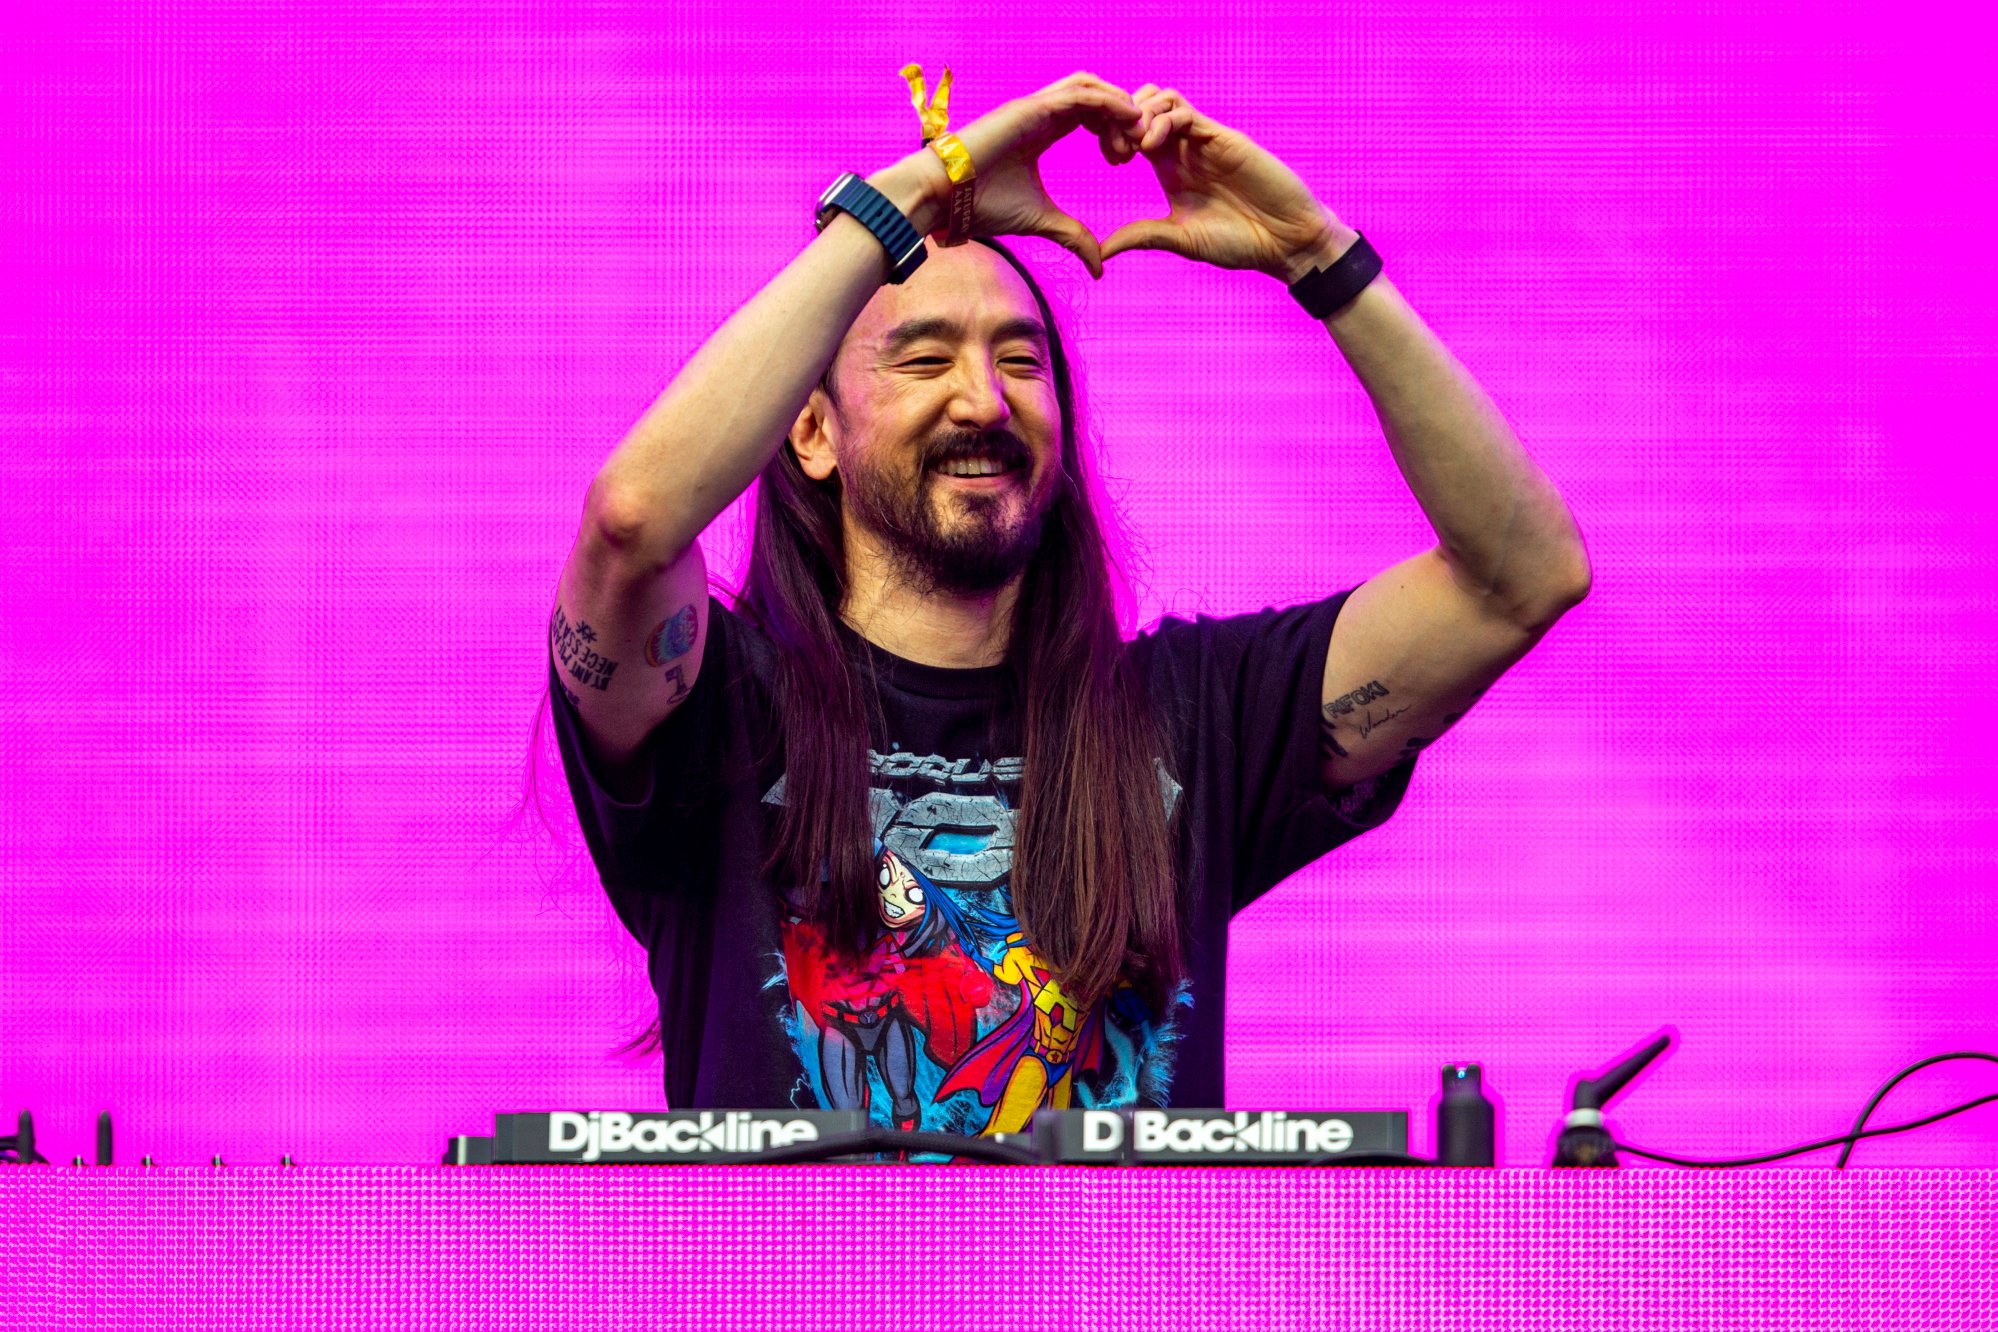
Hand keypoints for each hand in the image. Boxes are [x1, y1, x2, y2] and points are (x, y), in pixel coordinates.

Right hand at [939, 71, 1145, 279]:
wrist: (941, 196)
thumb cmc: (981, 206)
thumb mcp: (1041, 221)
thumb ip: (1073, 236)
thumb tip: (1100, 268)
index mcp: (1040, 132)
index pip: (1087, 116)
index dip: (1113, 130)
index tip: (1124, 160)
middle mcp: (1039, 113)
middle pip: (1093, 96)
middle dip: (1120, 116)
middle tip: (1138, 145)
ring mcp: (1033, 106)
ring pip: (1089, 87)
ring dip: (1118, 104)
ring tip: (1137, 130)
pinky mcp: (1029, 108)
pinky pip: (1079, 93)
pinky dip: (1107, 101)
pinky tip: (1126, 118)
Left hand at [1099, 85, 1345, 279]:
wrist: (1285, 241)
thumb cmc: (1239, 243)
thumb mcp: (1180, 240)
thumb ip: (1142, 236)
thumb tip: (1100, 251)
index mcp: (1169, 168)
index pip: (1132, 132)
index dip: (1114, 136)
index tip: (1111, 159)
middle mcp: (1183, 149)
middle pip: (1142, 106)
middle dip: (1122, 120)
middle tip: (1117, 150)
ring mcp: (1202, 140)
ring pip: (1161, 99)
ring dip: (1139, 115)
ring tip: (1133, 148)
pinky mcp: (1221, 138)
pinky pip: (1184, 112)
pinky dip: (1160, 121)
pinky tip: (1151, 147)